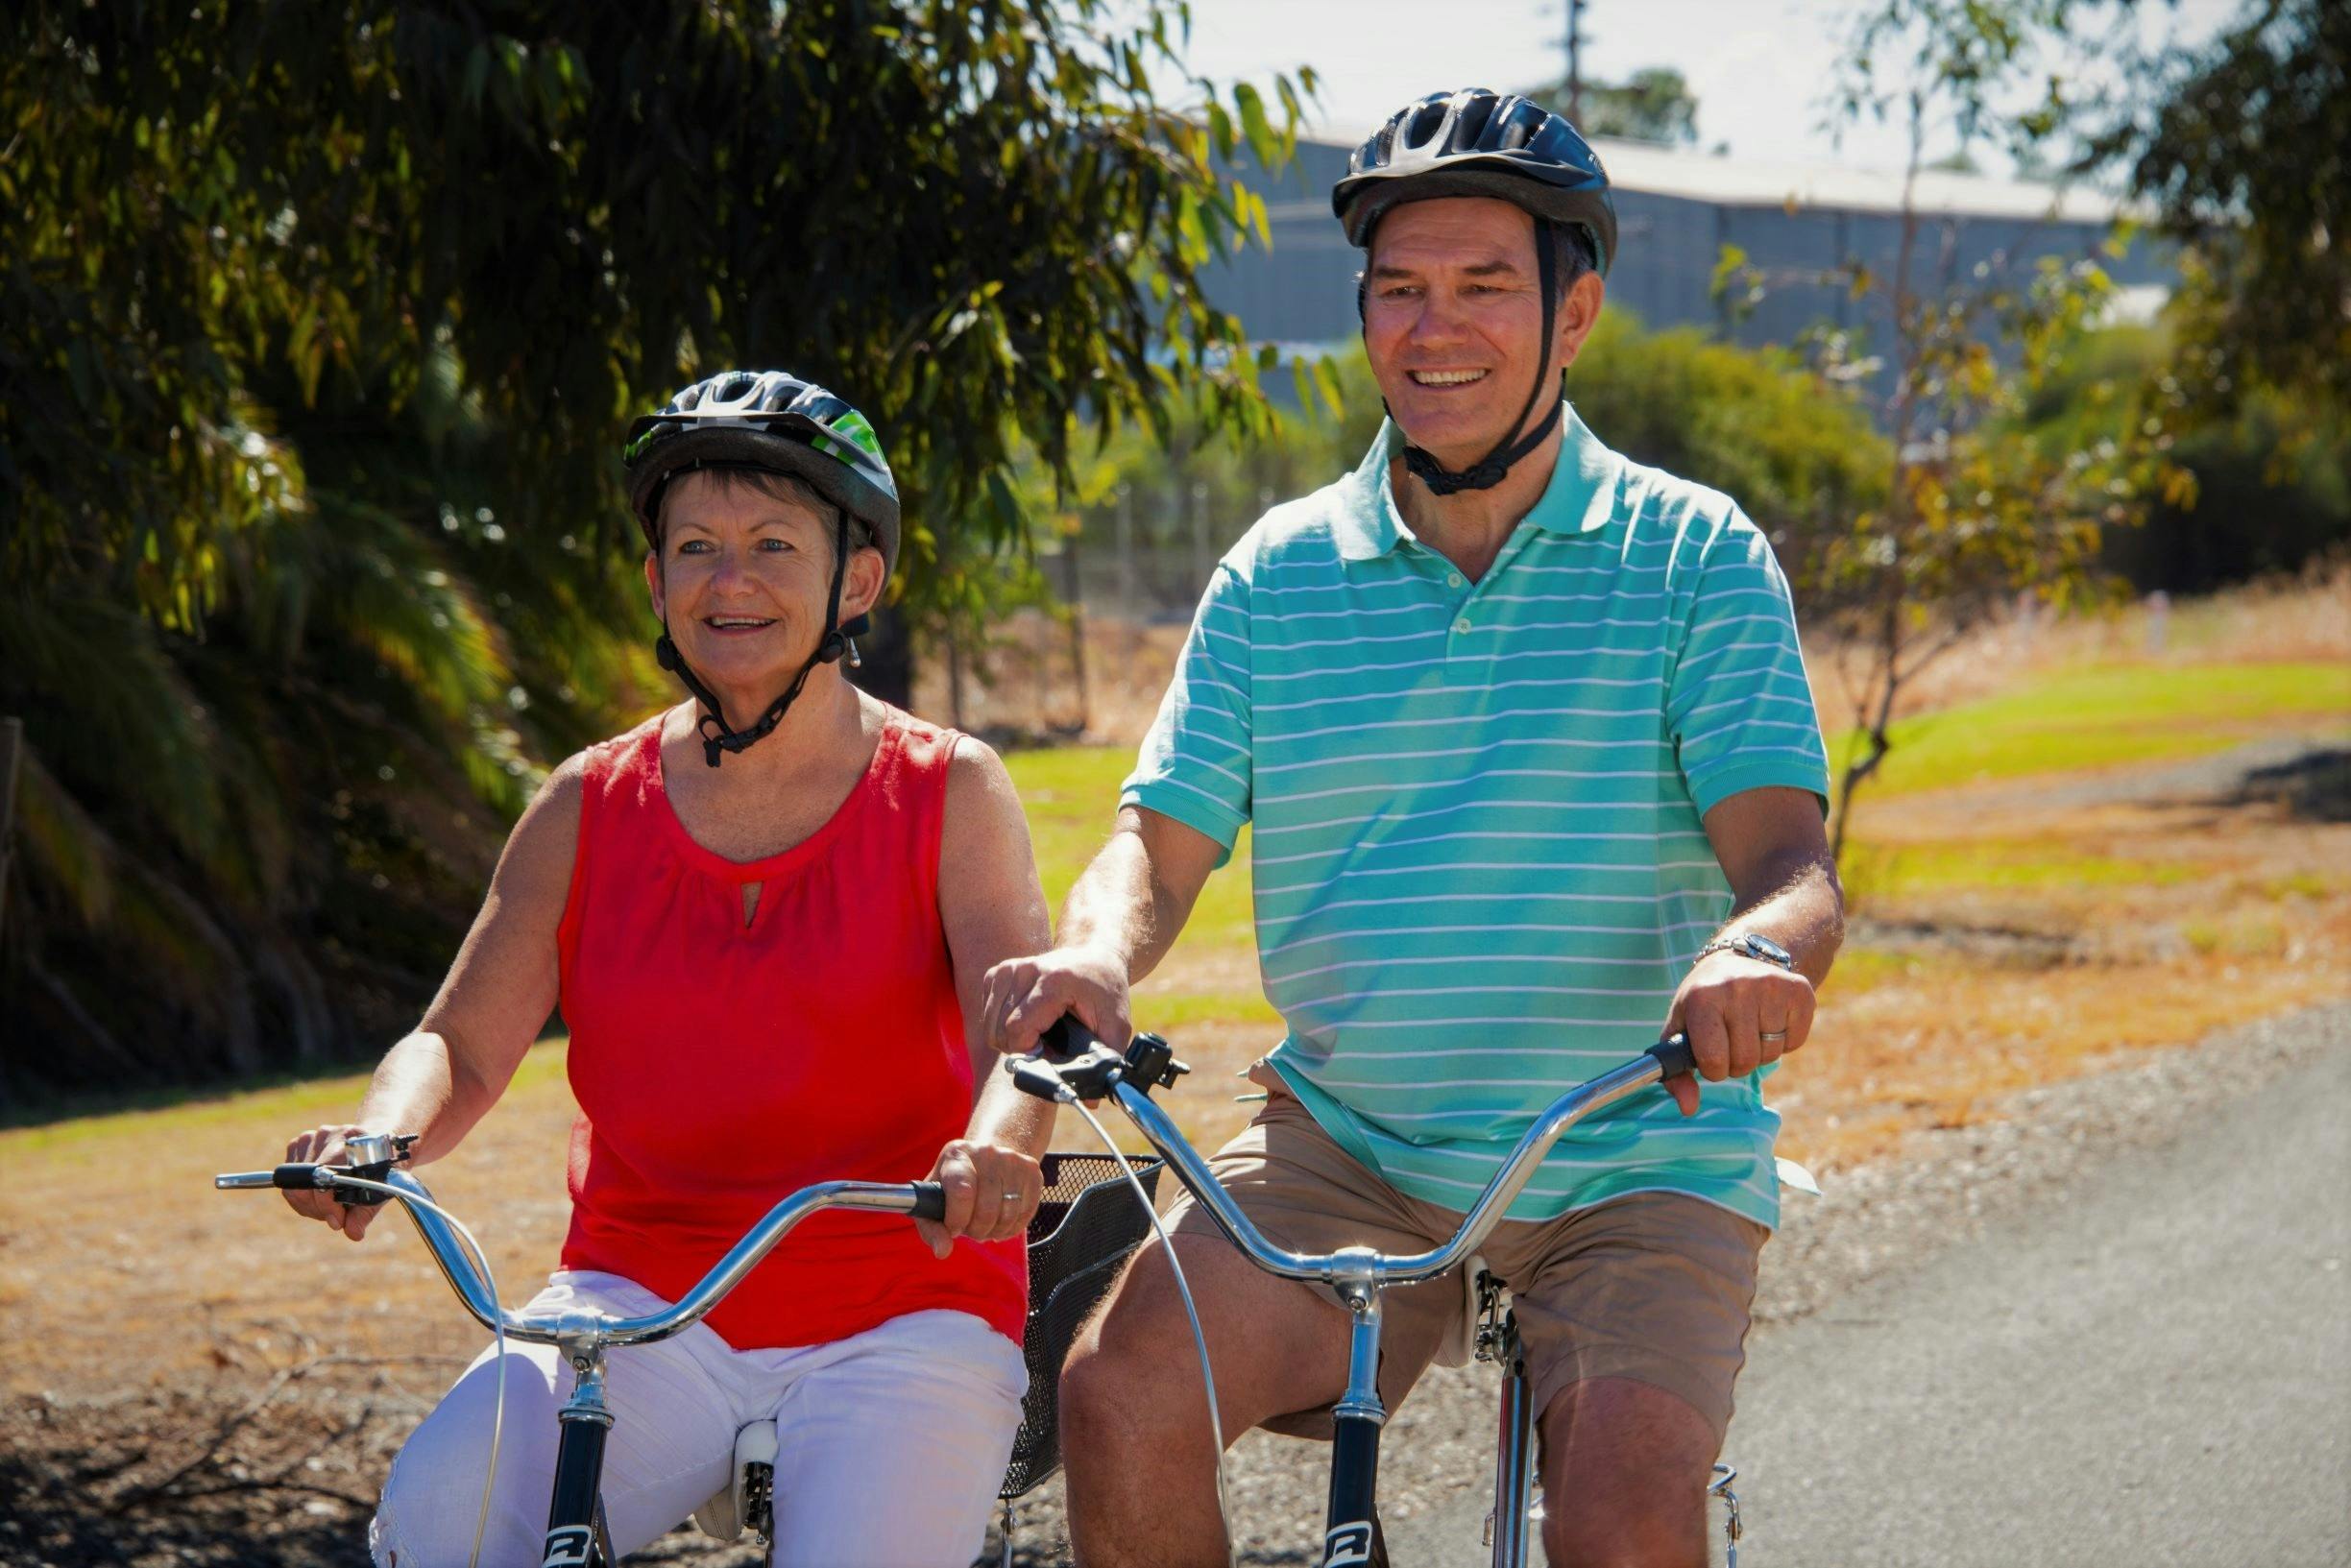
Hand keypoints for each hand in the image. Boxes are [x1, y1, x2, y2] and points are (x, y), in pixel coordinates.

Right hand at [279, 1124, 381, 1241]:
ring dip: (309, 1205)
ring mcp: (310, 1137)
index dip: (327, 1205)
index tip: (338, 1221)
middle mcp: (328, 1135)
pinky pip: (287, 1182)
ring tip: (330, 1206)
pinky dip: (300, 1196)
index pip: (323, 1176)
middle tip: (335, 1217)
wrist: (376, 1142)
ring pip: (293, 1186)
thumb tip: (353, 1233)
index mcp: (352, 1139)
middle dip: (319, 1209)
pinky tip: (319, 1196)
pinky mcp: (298, 1145)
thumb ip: (366, 1212)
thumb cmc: (380, 1167)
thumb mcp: (381, 1188)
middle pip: (304, 1185)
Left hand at [914, 1138, 1042, 1260]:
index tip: (954, 1228)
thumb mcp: (935, 1200)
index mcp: (956, 1154)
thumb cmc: (955, 1184)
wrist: (988, 1157)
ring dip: (995, 1231)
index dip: (958, 1220)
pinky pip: (1025, 1213)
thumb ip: (932, 1228)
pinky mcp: (1031, 1170)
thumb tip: (943, 1251)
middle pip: (987, 1209)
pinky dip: (1012, 1228)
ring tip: (985, 1226)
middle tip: (971, 1229)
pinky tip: (1001, 1223)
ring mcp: (1012, 1159)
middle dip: (977, 1231)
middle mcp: (986, 1152)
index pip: (962, 1193)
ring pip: (1008, 1214)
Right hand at [980, 944, 1132, 1057]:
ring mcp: (1008, 968)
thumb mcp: (1116, 1023)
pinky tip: (1026, 1019)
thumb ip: (1108, 1059)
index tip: (1045, 1053)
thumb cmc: (1105, 989)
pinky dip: (1001, 1024)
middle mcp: (1025, 969)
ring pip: (989, 1024)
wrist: (1094, 954)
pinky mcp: (997, 972)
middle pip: (1000, 1029)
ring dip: (1008, 1038)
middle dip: (1019, 1048)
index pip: (1018, 1028)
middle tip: (1044, 1046)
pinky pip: (986, 1013)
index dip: (1028, 1052)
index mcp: (1054, 981)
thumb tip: (1091, 1100)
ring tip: (1036, 1034)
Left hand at [1662, 952, 1817, 1117]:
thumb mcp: (1680, 1030)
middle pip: (1745, 1061)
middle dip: (1737, 1061)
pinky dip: (1784, 1041)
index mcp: (1702, 998)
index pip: (1713, 1061)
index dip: (1713, 1067)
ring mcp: (1771, 986)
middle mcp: (1737, 988)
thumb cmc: (1705, 1002)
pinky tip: (1771, 1018)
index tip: (1711, 1054)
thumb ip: (1676, 1073)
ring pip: (1770, 1055)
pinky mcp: (1800, 991)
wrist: (1742, 957)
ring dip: (1760, 1051)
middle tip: (1732, 1038)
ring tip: (1750, 1026)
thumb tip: (1688, 1108)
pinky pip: (1795, 1043)